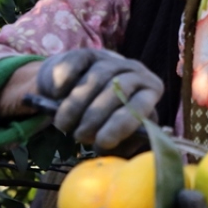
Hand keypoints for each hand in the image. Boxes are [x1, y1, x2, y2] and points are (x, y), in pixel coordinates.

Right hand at [37, 49, 161, 152]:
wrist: (79, 94)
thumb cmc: (103, 121)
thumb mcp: (116, 135)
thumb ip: (121, 145)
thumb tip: (116, 154)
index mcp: (150, 91)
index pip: (140, 105)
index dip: (120, 125)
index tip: (101, 143)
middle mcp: (135, 71)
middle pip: (116, 90)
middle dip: (95, 118)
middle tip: (79, 137)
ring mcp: (110, 59)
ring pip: (95, 79)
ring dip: (75, 106)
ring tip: (64, 126)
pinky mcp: (85, 53)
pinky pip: (75, 65)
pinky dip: (64, 83)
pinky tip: (57, 96)